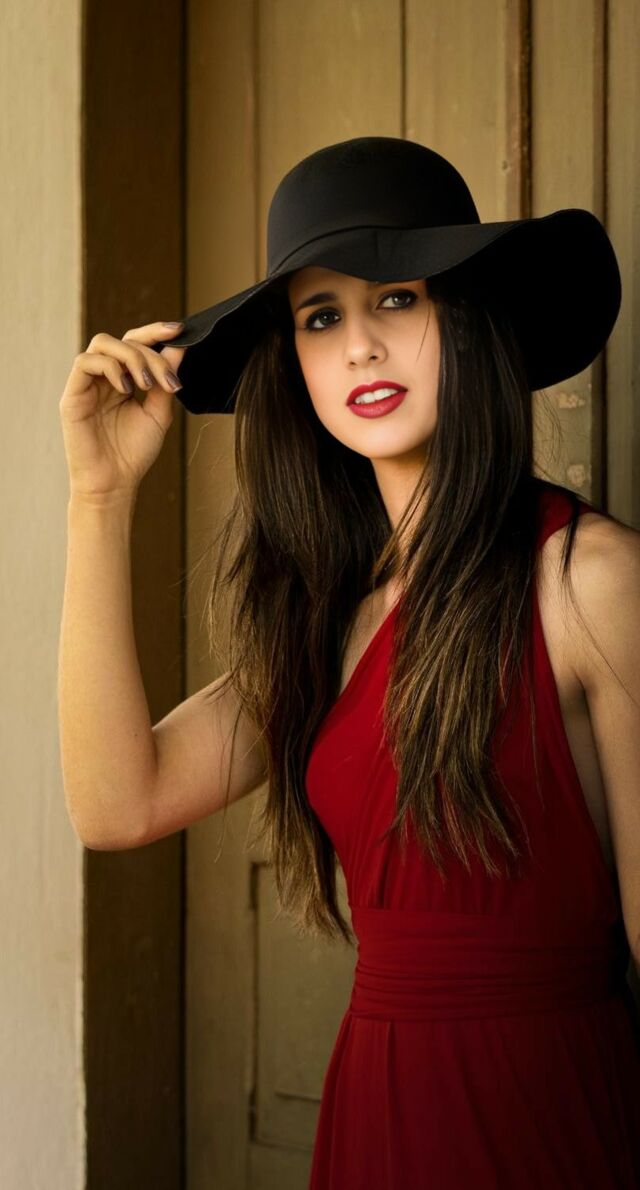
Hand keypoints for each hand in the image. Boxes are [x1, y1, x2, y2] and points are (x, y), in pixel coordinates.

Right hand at [59, 321, 186, 500]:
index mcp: (123, 380)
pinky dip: (110, 368)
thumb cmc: (133, 453)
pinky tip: (126, 389)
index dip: (155, 332)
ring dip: (131, 357)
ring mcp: (86, 384)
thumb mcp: (159, 413)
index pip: (135, 343)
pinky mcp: (72, 394)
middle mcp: (103, 378)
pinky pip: (85, 362)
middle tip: (167, 379)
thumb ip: (166, 380)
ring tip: (147, 384)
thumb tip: (179, 347)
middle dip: (150, 352)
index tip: (179, 330)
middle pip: (123, 339)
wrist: (114, 483)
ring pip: (103, 344)